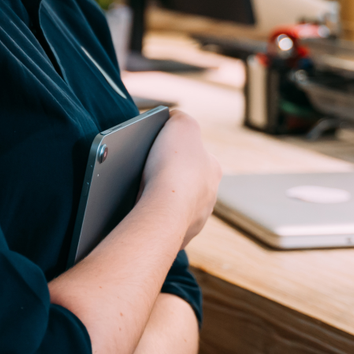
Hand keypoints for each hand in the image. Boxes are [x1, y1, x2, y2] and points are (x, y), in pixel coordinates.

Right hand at [140, 109, 220, 247]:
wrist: (163, 211)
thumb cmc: (173, 167)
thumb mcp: (181, 124)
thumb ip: (181, 117)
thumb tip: (176, 117)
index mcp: (213, 169)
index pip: (196, 153)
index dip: (176, 148)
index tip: (158, 148)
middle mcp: (210, 196)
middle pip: (186, 181)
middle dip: (169, 176)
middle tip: (146, 171)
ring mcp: (196, 219)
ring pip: (177, 204)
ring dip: (162, 199)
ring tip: (140, 192)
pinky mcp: (180, 236)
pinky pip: (166, 224)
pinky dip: (156, 218)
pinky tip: (142, 212)